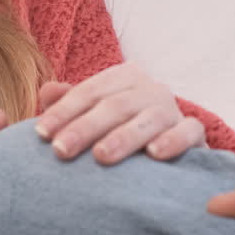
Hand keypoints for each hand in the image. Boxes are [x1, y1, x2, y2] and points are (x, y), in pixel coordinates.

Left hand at [34, 62, 204, 164]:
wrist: (169, 148)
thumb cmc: (119, 132)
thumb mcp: (93, 115)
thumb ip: (70, 104)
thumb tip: (46, 91)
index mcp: (123, 78)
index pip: (89, 92)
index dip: (63, 112)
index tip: (40, 134)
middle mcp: (149, 88)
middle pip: (114, 105)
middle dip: (85, 128)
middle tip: (60, 150)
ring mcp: (173, 108)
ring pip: (148, 118)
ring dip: (123, 137)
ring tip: (101, 156)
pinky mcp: (195, 131)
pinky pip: (187, 132)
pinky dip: (172, 141)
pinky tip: (154, 155)